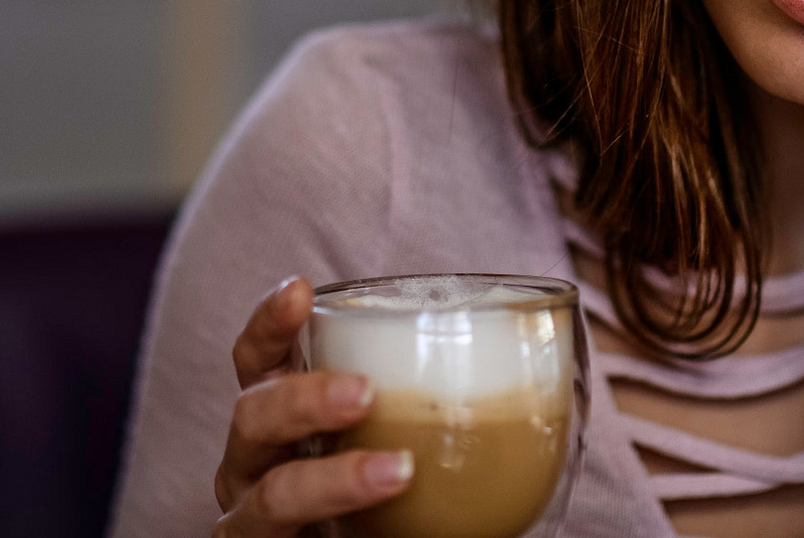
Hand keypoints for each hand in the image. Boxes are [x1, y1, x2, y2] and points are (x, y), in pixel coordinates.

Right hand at [211, 278, 413, 536]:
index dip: (271, 323)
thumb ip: (438, 402)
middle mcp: (257, 463)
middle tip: (364, 393)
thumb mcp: (402, 437)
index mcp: (283, 418)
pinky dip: (333, 522)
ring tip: (397, 471)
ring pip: (271, 495)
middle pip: (253, 416)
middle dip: (303, 398)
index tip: (302, 290)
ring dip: (332, 480)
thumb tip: (551, 364)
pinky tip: (379, 532)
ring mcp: (256, 519)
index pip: (260, 360)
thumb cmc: (388, 498)